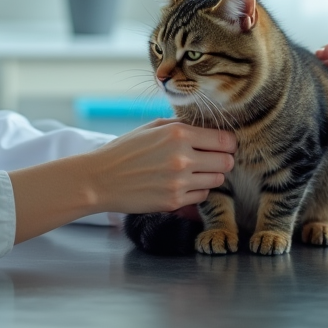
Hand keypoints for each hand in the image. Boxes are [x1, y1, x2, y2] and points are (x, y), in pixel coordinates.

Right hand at [86, 119, 235, 213]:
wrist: (100, 179)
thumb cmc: (125, 150)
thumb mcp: (152, 127)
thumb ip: (181, 125)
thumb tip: (208, 126)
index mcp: (178, 133)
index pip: (224, 140)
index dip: (227, 142)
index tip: (222, 144)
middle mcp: (182, 157)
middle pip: (227, 162)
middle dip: (223, 159)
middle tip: (213, 158)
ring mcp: (179, 182)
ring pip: (217, 180)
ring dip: (211, 175)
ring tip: (195, 171)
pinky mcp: (174, 202)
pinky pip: (202, 195)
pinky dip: (197, 190)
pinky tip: (183, 183)